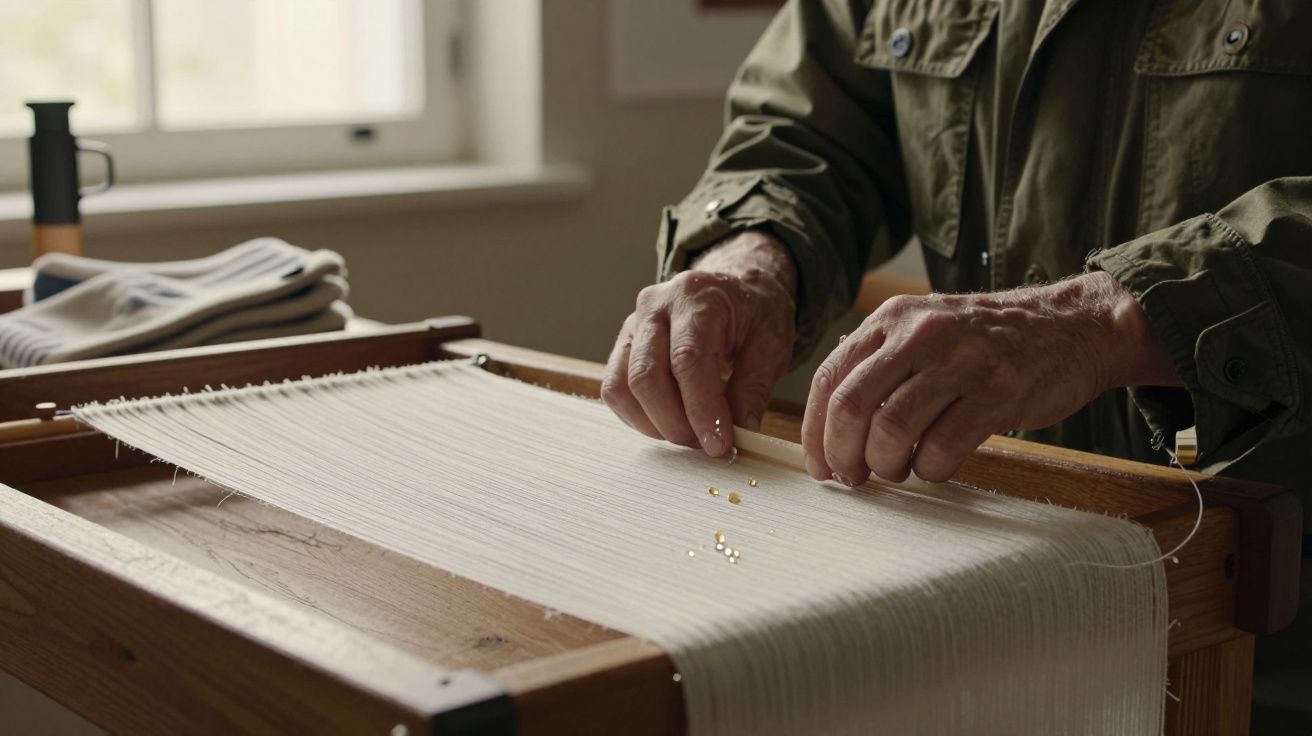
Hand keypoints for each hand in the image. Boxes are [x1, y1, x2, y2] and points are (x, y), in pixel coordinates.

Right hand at [603, 230, 795, 455]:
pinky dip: (638, 417)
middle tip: (705, 445)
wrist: (736, 288)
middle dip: (675, 423)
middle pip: (646, 376)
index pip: (687, 360)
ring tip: (689, 434)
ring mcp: (633, 325)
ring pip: (622, 387)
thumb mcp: (771, 343)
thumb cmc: (754, 312)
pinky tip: (669, 422)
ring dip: (653, 424)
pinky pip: (615, 390)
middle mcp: (656, 306)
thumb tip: (741, 432)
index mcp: (697, 297)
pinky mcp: (623, 346)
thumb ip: (753, 388)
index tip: (718, 444)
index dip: (700, 409)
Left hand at [802, 271, 1179, 483]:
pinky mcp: (998, 392)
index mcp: (892, 319)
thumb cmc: (989, 342)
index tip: (820, 465)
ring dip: (885, 465)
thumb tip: (827, 423)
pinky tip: (934, 466)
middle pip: (852, 406)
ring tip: (896, 471)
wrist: (1073, 327)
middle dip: (842, 454)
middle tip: (852, 478)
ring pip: (892, 429)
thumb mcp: (925, 328)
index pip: (829, 379)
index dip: (815, 431)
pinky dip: (929, 469)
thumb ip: (879, 363)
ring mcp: (961, 361)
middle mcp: (921, 333)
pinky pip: (942, 446)